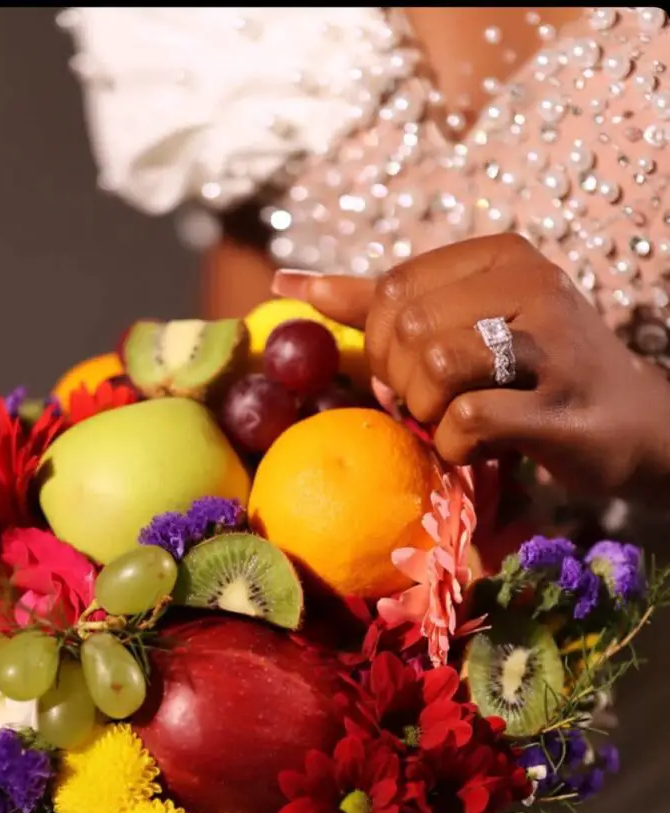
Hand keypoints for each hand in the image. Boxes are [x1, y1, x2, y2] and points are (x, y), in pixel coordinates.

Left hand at [273, 234, 669, 499]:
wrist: (634, 424)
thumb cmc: (536, 373)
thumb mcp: (463, 322)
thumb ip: (379, 303)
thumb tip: (287, 285)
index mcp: (501, 256)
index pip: (392, 287)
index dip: (380, 342)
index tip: (404, 370)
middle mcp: (532, 284)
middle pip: (407, 329)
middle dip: (402, 382)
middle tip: (432, 403)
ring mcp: (553, 343)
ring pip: (432, 371)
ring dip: (429, 414)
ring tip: (461, 420)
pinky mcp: (560, 405)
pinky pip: (466, 421)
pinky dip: (456, 446)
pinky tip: (482, 446)